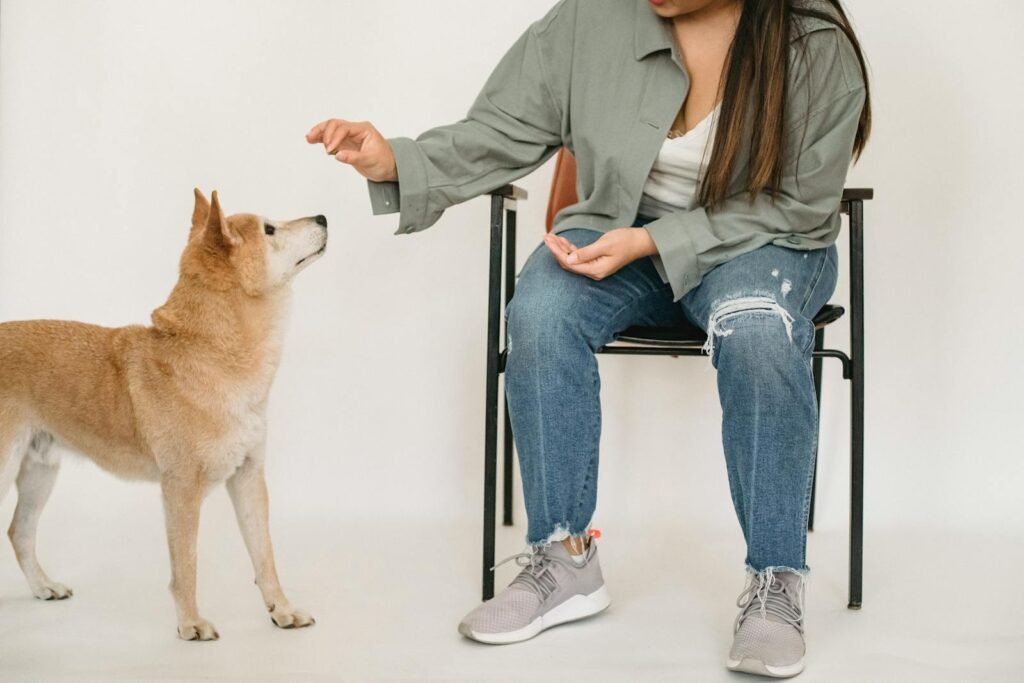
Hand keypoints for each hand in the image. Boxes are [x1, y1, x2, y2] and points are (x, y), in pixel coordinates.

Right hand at [305, 119, 397, 181]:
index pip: (344, 128)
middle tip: (319, 144)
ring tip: (308, 138)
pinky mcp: (345, 144)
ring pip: (331, 129)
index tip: (330, 150)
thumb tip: (338, 155)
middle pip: (335, 124)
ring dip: (319, 133)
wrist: (389, 168)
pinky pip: (331, 138)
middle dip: (324, 132)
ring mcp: (349, 136)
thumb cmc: (384, 162)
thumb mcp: (370, 160)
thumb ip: (353, 157)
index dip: (335, 138)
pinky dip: (321, 139)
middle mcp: (355, 130)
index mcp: (364, 129)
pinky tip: (311, 140)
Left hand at [543, 227, 657, 279]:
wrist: (640, 242)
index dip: (557, 252)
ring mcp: (594, 267)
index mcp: (596, 270)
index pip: (570, 263)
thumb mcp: (605, 244)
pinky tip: (563, 240)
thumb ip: (586, 253)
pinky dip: (570, 248)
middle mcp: (593, 271)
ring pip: (572, 259)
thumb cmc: (625, 241)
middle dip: (556, 250)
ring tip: (551, 236)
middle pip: (568, 263)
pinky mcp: (596, 261)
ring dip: (561, 248)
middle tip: (546, 236)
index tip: (548, 240)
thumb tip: (569, 259)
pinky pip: (579, 257)